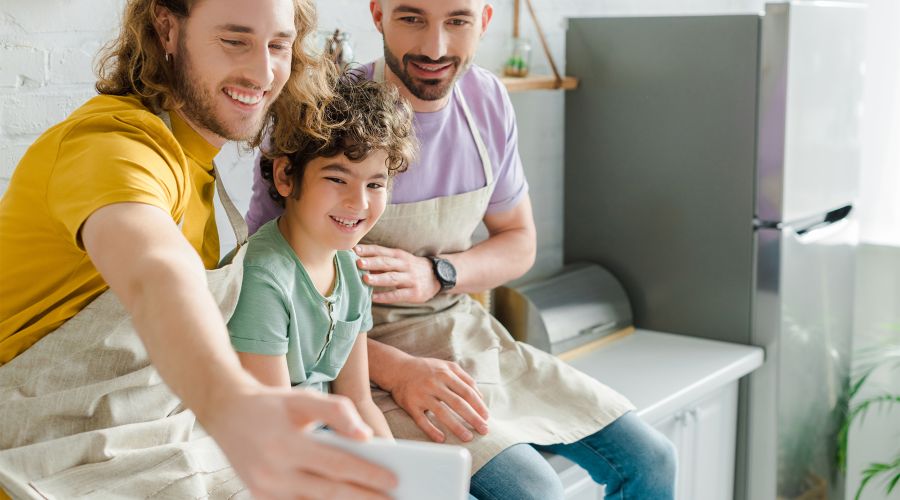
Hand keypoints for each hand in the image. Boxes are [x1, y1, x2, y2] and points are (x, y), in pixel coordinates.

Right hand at [201, 385, 396, 499]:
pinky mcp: (260, 497)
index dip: (367, 475)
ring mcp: (264, 490)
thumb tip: (366, 437)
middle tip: (394, 499)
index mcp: (286, 445)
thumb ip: (337, 412)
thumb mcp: (304, 398)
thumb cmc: (272, 405)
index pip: (336, 466)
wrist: (226, 411)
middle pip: (330, 492)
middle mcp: (273, 472)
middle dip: (364, 498)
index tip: (393, 481)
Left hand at [354, 244, 440, 303]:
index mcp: (398, 255)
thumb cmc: (411, 268)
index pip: (381, 251)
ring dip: (379, 278)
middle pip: (386, 263)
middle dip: (372, 262)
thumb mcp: (399, 261)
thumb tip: (358, 261)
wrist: (437, 276)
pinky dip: (385, 296)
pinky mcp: (414, 292)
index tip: (354, 250)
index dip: (368, 250)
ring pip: (392, 278)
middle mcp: (404, 265)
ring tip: (365, 279)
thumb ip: (380, 262)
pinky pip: (398, 295)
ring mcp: (410, 279)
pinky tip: (374, 298)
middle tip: (358, 262)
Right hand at [381, 355, 489, 442]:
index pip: (467, 391)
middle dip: (473, 418)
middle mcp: (434, 383)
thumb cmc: (427, 369)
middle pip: (458, 403)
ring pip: (441, 413)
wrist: (397, 368)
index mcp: (445, 373)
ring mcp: (422, 394)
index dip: (478, 405)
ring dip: (456, 427)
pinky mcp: (410, 404)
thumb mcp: (446, 367)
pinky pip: (422, 420)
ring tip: (468, 437)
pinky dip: (431, 430)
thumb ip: (465, 378)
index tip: (487, 417)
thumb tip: (480, 397)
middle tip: (484, 430)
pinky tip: (442, 439)